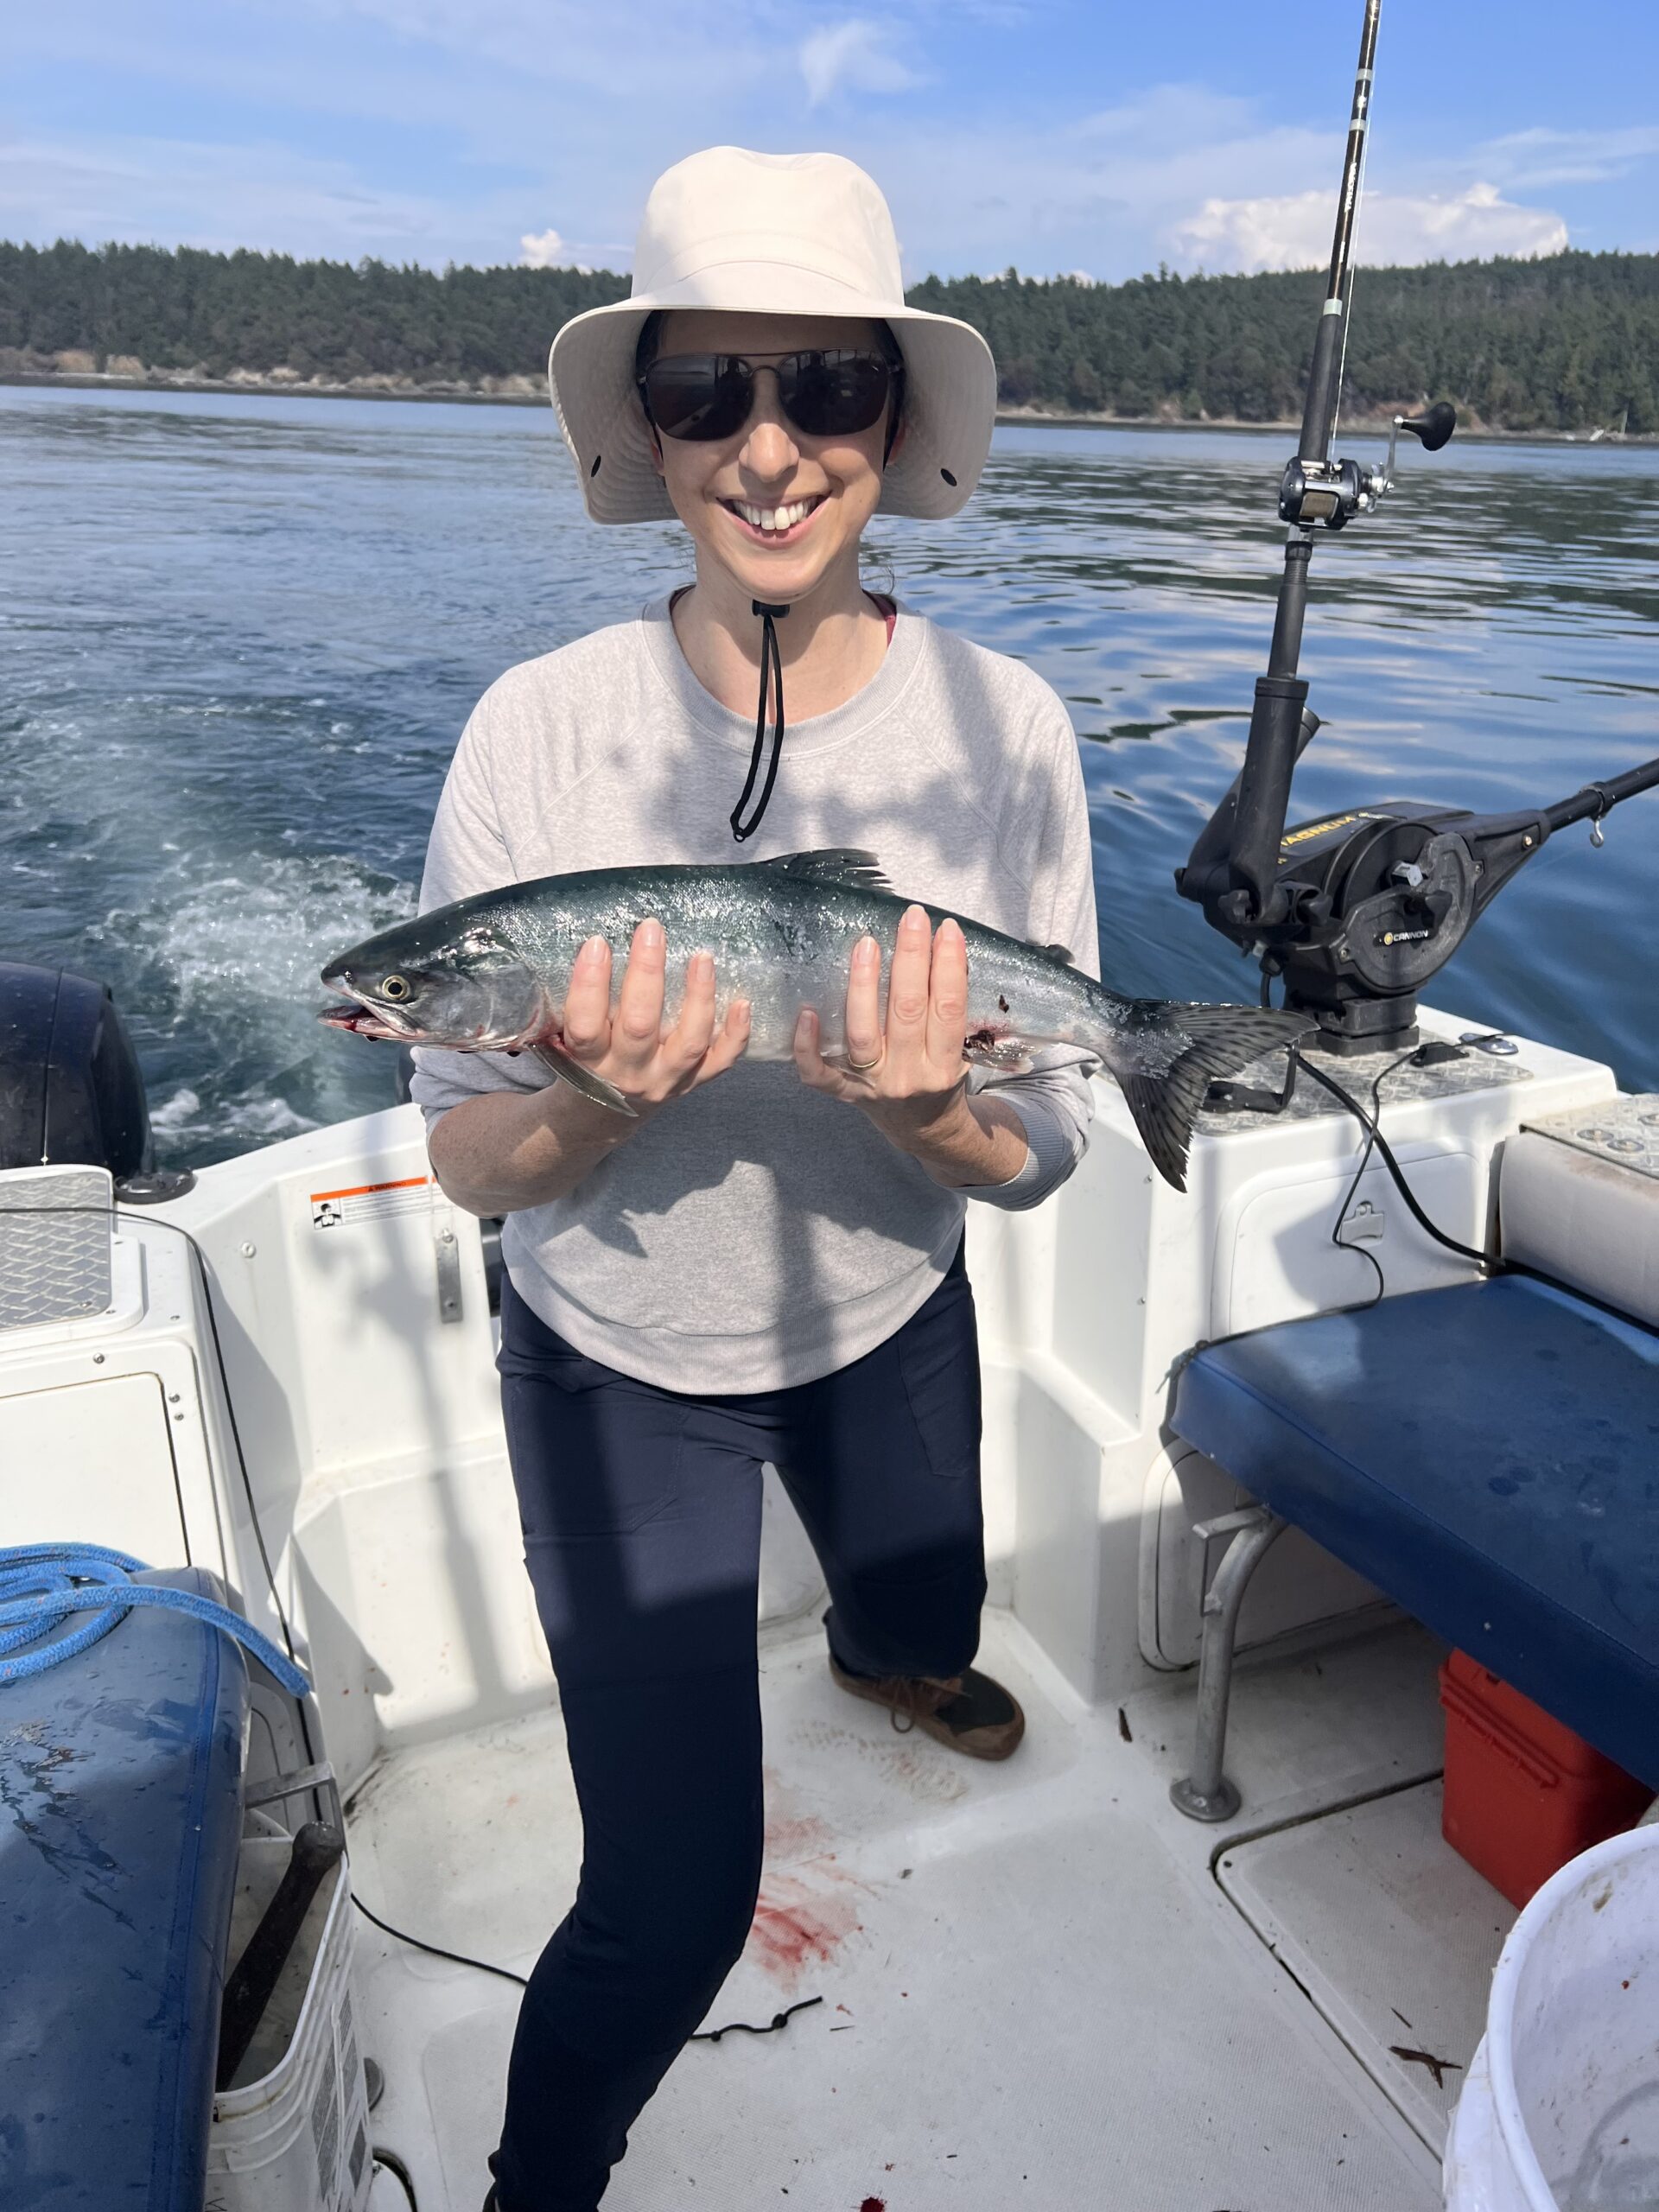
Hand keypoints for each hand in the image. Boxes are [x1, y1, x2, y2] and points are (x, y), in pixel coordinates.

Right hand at [557, 920, 749, 1118]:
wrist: (607, 1110)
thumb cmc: (587, 1058)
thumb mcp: (567, 1037)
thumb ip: (577, 1003)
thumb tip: (586, 943)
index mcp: (590, 1060)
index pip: (586, 1025)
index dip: (590, 985)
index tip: (597, 943)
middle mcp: (628, 1073)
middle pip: (640, 1026)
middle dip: (647, 973)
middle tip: (651, 930)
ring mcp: (665, 1079)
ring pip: (688, 1043)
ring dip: (698, 998)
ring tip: (702, 958)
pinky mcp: (692, 1082)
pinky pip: (720, 1062)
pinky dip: (735, 1034)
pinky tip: (742, 1003)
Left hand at [792, 904, 972, 1149]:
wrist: (924, 1132)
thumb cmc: (940, 1078)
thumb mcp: (960, 1052)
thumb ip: (950, 1011)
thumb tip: (944, 947)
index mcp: (943, 1066)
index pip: (948, 1009)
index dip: (948, 966)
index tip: (946, 929)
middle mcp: (908, 1076)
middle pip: (907, 1011)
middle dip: (911, 958)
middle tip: (911, 917)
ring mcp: (871, 1086)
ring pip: (862, 1034)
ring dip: (863, 985)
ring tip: (866, 944)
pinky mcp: (843, 1093)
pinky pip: (818, 1073)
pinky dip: (808, 1046)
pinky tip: (807, 1012)